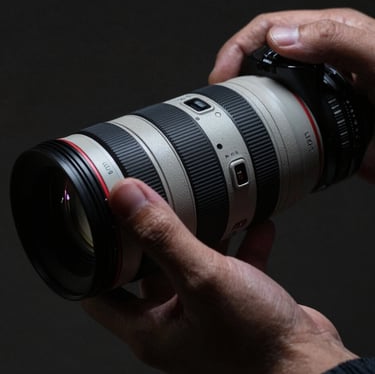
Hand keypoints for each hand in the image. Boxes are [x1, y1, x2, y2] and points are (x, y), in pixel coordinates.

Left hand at [82, 178, 355, 372]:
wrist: (310, 365)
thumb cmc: (257, 343)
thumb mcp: (204, 279)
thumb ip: (163, 236)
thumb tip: (127, 197)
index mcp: (150, 327)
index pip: (100, 292)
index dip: (95, 259)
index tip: (100, 225)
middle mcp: (172, 322)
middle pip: (146, 272)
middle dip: (150, 238)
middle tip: (152, 207)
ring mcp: (203, 313)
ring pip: (190, 266)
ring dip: (198, 237)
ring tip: (204, 208)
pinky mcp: (233, 305)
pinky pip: (230, 267)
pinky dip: (239, 245)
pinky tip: (253, 224)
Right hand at [209, 8, 374, 182]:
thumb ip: (335, 40)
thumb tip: (280, 37)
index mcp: (326, 36)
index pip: (267, 29)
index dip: (237, 48)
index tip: (222, 75)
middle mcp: (316, 62)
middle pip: (260, 58)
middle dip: (232, 74)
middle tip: (219, 99)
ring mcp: (313, 91)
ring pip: (266, 89)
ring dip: (242, 100)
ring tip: (228, 117)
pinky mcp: (315, 118)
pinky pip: (279, 118)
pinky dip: (261, 125)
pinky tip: (256, 134)